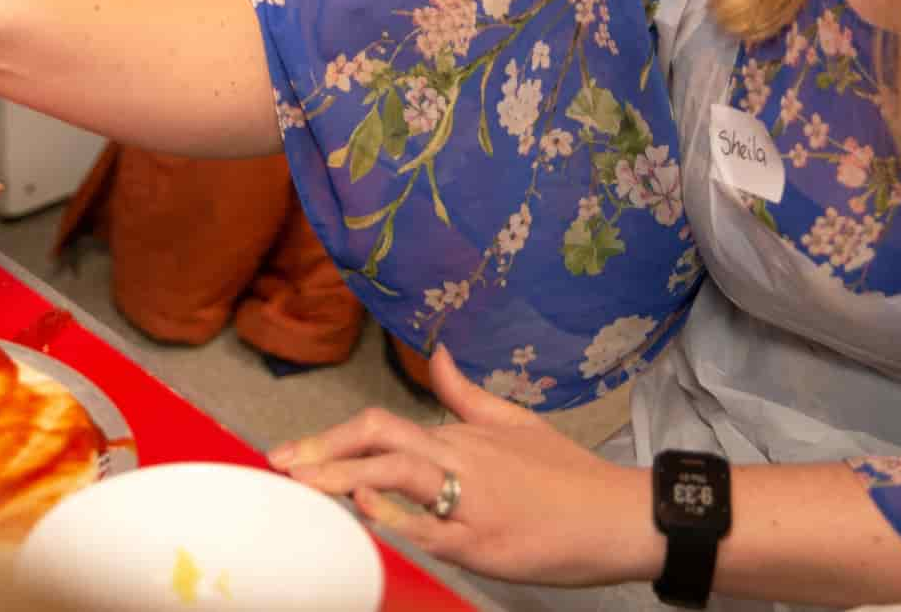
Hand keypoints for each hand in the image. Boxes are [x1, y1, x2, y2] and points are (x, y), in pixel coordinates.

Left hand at [268, 344, 659, 586]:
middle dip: (322, 451)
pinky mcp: (487, 543)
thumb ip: (468, 395)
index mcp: (462, 437)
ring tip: (303, 482)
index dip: (333, 435)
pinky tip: (366, 506)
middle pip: (380, 439)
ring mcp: (472, 501)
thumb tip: (438, 355)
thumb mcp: (517, 423)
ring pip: (399, 474)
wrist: (622, 516)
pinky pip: (432, 527)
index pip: (383, 425)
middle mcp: (460, 461)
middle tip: (278, 466)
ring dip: (345, 475)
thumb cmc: (570, 476)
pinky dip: (396, 514)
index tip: (292, 450)